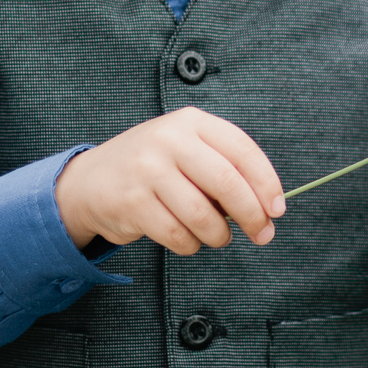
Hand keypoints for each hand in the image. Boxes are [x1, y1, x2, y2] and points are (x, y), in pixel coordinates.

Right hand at [55, 109, 285, 255]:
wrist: (90, 181)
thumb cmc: (152, 168)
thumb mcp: (186, 151)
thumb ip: (223, 168)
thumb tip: (266, 206)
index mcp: (191, 122)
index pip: (242, 150)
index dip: (266, 183)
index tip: (278, 209)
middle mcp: (168, 139)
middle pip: (227, 183)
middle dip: (252, 215)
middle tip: (262, 234)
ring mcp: (147, 170)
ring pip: (203, 215)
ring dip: (219, 236)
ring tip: (218, 237)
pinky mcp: (132, 202)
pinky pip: (177, 235)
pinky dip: (190, 245)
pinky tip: (189, 240)